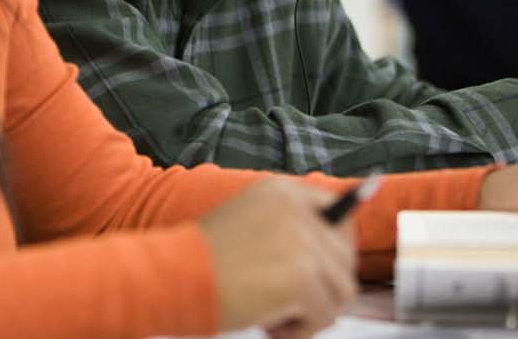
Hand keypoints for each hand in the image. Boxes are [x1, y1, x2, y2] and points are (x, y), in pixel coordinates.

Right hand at [199, 179, 356, 337]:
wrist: (171, 276)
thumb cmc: (200, 261)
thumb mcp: (247, 225)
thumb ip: (287, 230)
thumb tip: (332, 261)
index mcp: (282, 192)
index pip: (339, 212)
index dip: (340, 245)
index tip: (330, 271)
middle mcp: (296, 210)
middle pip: (346, 256)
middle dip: (324, 287)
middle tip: (291, 304)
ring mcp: (302, 242)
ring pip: (342, 289)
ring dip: (313, 312)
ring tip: (276, 316)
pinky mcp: (301, 277)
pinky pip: (324, 314)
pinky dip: (301, 330)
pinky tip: (271, 325)